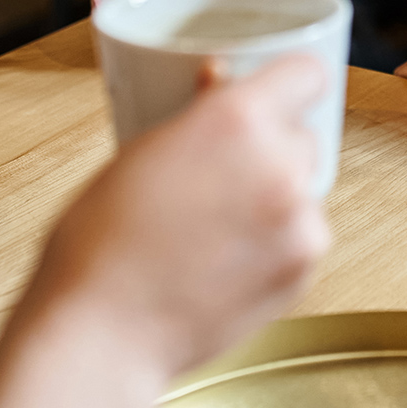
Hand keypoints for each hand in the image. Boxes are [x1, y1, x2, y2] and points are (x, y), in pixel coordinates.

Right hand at [30, 54, 331, 379]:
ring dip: (276, 198)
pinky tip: (226, 259)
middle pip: (303, 135)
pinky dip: (276, 243)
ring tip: (216, 228)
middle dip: (273, 149)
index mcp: (234, 120)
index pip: (306, 73)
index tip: (278, 95)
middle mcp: (278, 164)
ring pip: (304, 189)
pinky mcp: (303, 269)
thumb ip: (197, 117)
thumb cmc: (100, 244)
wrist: (102, 333)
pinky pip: (303, 237)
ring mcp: (298, 221)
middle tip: (225, 174)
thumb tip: (219, 78)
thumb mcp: (140, 154)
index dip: (291, 84)